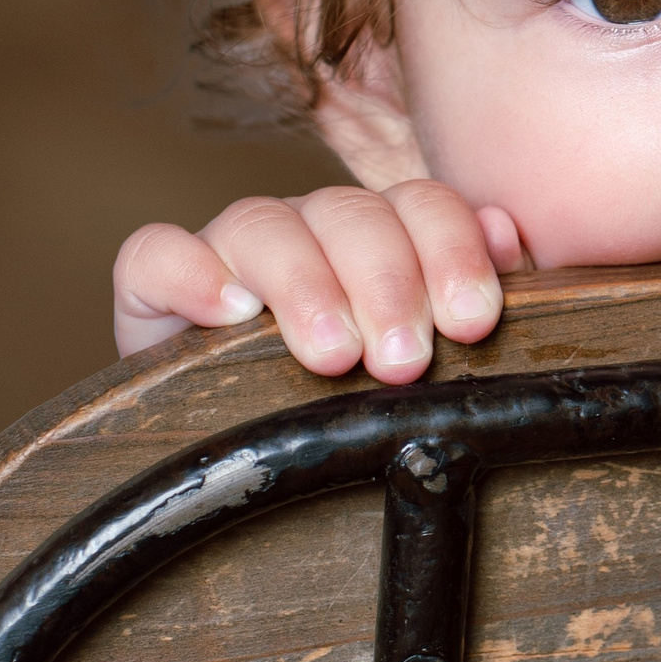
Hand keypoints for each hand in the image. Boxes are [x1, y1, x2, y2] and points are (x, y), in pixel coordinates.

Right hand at [113, 182, 528, 381]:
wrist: (244, 456)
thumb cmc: (359, 401)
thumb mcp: (429, 351)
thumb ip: (476, 292)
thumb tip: (506, 232)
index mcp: (383, 235)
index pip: (420, 205)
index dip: (452, 250)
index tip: (472, 321)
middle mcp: (311, 230)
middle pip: (350, 214)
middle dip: (386, 284)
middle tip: (405, 359)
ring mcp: (232, 252)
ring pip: (265, 224)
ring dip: (306, 286)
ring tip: (332, 354)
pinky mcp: (155, 288)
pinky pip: (155, 253)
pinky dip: (189, 273)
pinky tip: (227, 312)